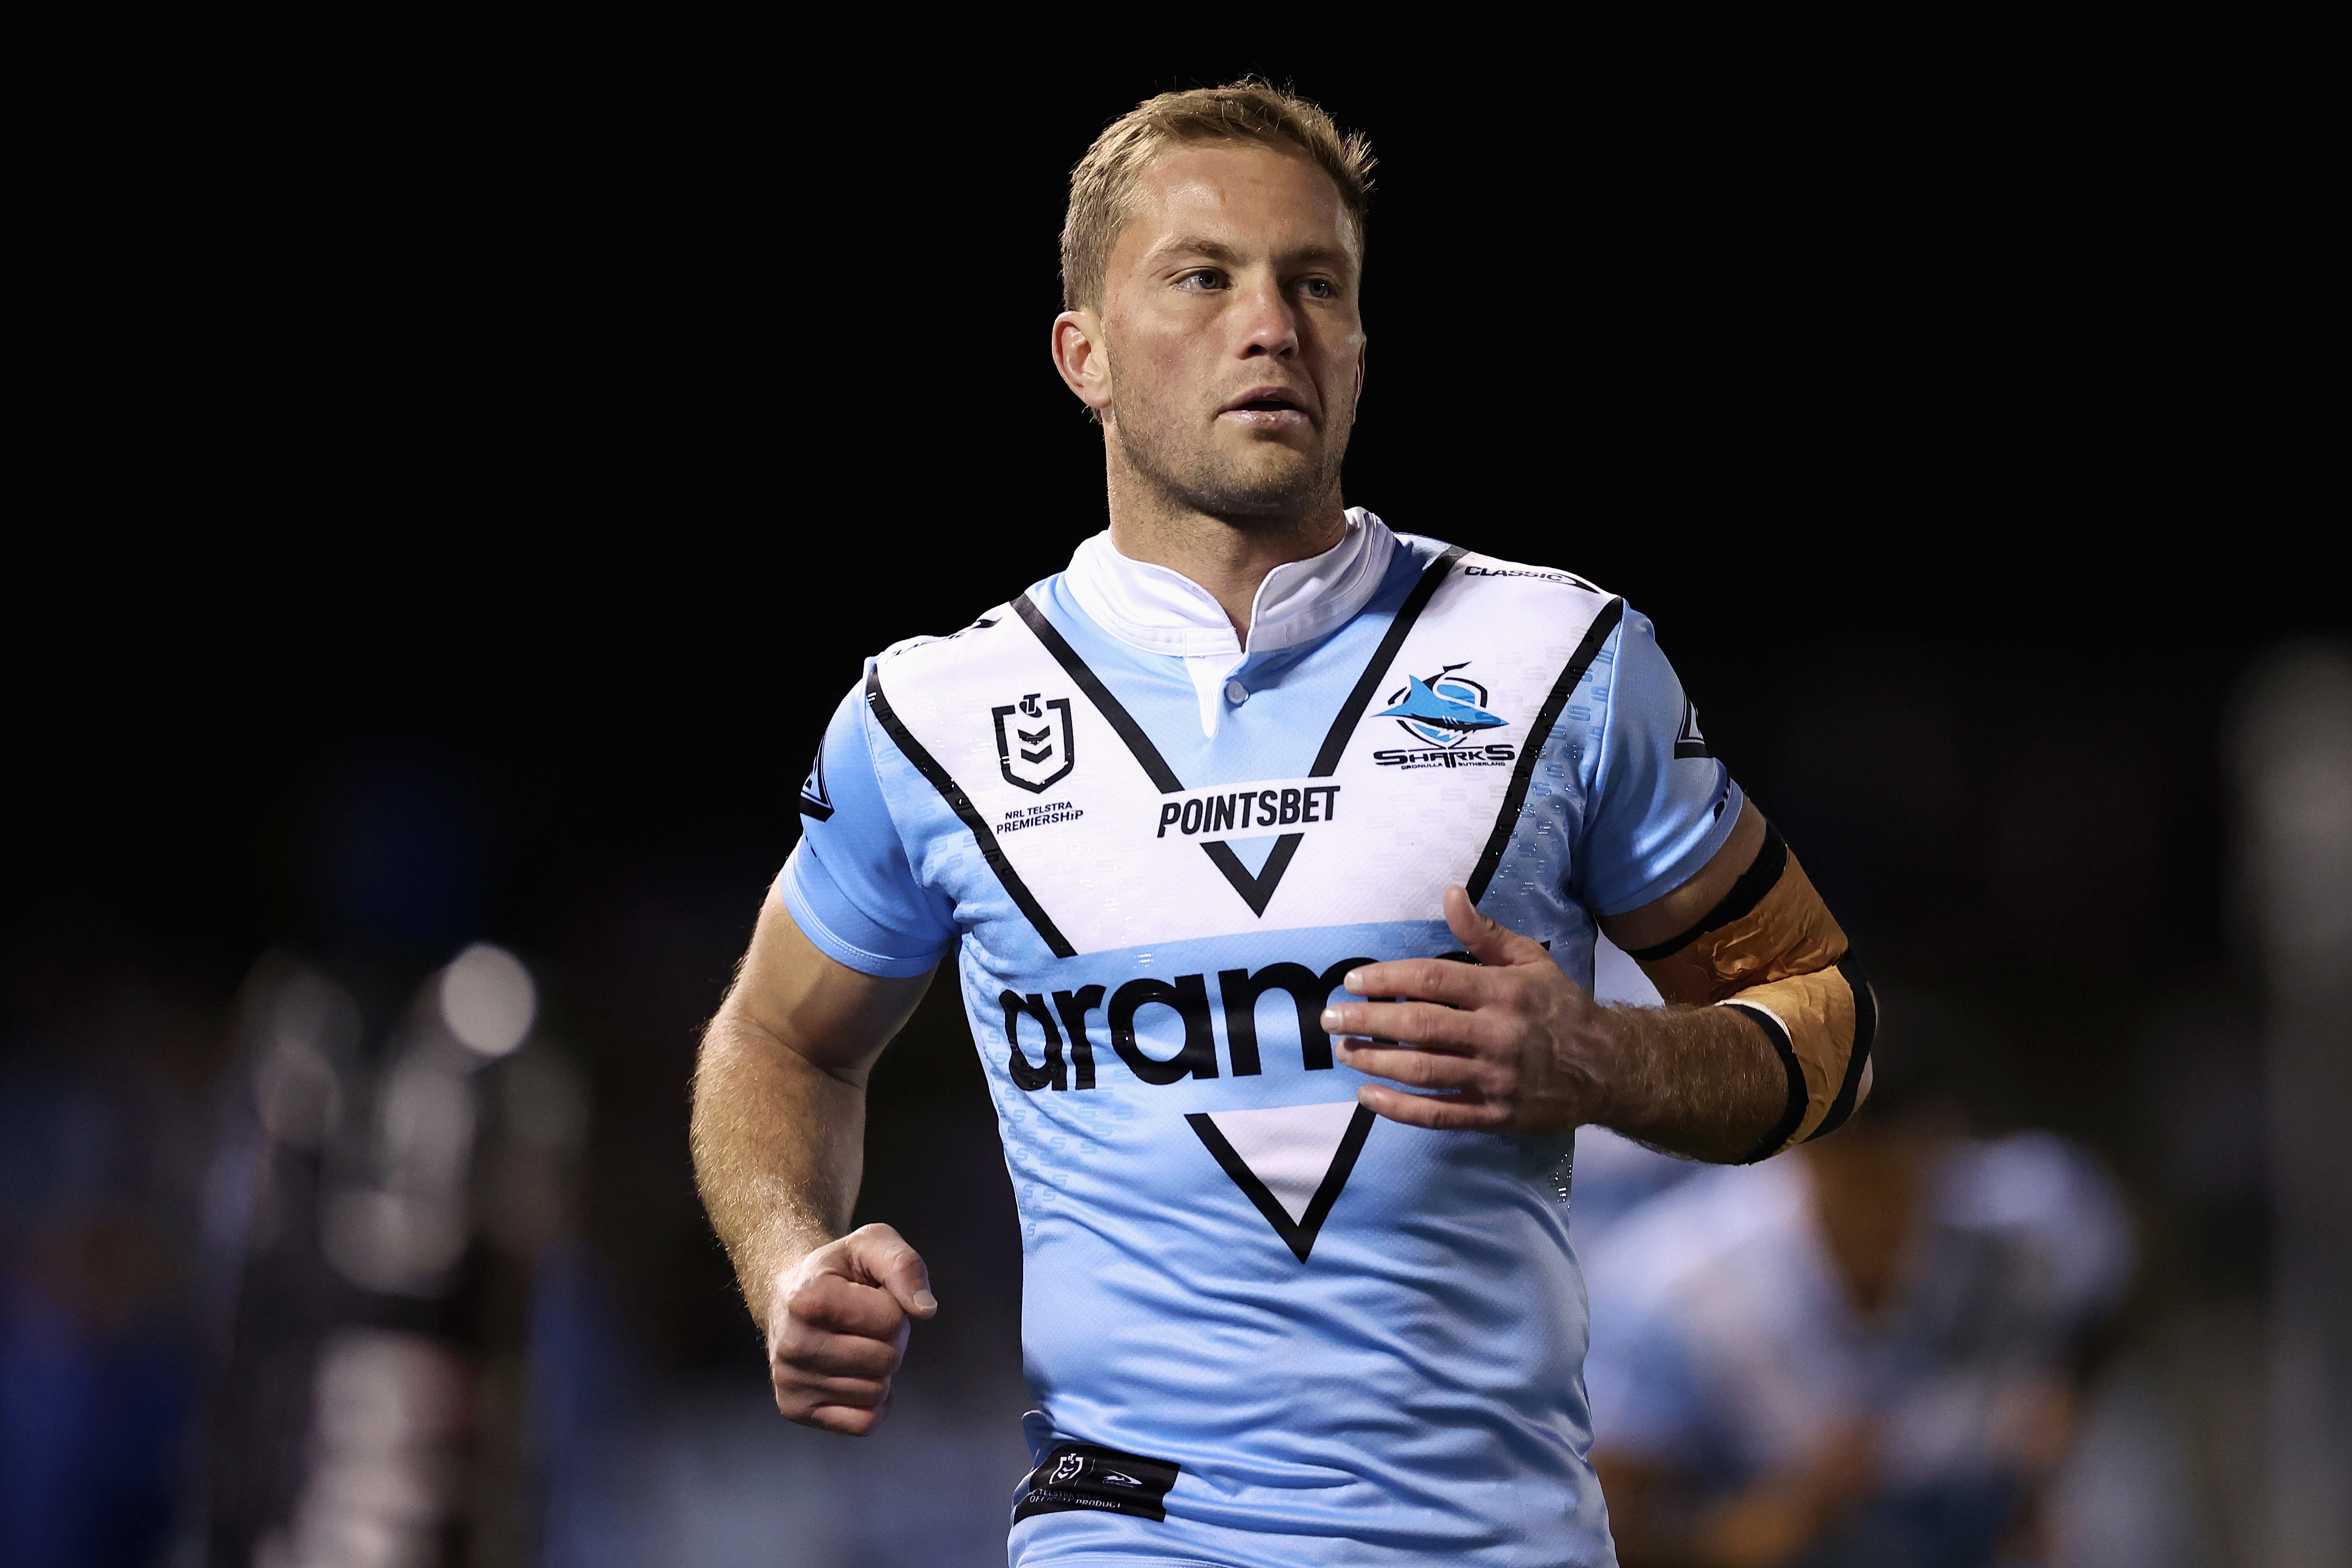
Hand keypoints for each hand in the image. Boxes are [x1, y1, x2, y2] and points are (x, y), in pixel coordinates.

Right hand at [767, 1222, 936, 1435]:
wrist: (789, 1295)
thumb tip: (926, 1309)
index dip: (893, 1307)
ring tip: (852, 1344)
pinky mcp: (795, 1408)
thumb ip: (904, 1265)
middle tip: (863, 1324)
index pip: (892, 1321)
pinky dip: (871, 1404)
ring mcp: (790, 1381)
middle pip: (887, 1360)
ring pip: (876, 1392)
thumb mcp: (872, 1244)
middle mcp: (793, 1344)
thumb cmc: (838, 1270)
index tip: (869, 1296)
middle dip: (890, 1340)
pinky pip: (863, 1423)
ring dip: (878, 1370)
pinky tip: (853, 1375)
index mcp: (809, 1299)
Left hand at [1321, 886, 1615, 1134]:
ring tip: (1344, 1050)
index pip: (1434, 979)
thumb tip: (1450, 893)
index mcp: (1505, 991)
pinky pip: (1439, 1114)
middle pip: (1421, 1025)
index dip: (1388, 979)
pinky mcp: (1495, 1115)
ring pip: (1424, 1070)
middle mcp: (1499, 1034)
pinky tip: (1367, 1098)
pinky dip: (1399, 1109)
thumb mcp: (1531, 961)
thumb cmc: (1560, 1007)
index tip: (1353, 981)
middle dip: (1368, 1020)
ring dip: (1376, 1062)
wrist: (1608, 1069)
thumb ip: (1485, 933)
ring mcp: (1496, 1079)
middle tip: (1330, 1017)